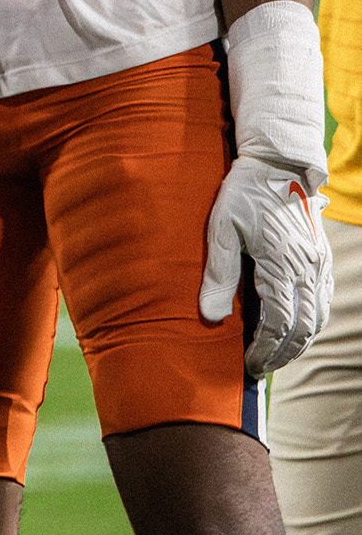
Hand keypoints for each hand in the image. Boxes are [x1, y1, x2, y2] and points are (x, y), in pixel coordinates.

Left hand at [201, 153, 332, 377]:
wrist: (278, 166)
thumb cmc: (243, 195)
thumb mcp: (221, 229)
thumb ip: (217, 275)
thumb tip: (209, 317)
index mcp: (282, 266)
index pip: (279, 324)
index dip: (264, 350)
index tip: (248, 365)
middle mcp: (308, 271)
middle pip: (302, 328)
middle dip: (282, 354)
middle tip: (259, 368)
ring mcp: (319, 266)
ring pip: (317, 318)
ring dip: (299, 342)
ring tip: (276, 355)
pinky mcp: (322, 259)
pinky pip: (324, 301)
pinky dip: (311, 322)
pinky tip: (295, 328)